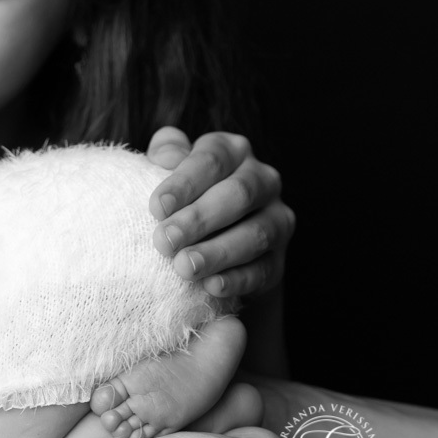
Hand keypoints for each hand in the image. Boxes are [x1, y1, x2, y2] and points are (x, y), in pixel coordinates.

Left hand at [146, 127, 294, 297]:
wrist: (208, 238)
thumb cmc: (181, 195)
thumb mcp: (168, 167)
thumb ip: (165, 153)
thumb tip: (166, 156)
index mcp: (233, 151)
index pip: (211, 160)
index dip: (184, 183)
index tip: (157, 207)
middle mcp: (263, 179)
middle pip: (238, 194)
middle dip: (199, 219)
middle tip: (164, 241)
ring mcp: (277, 218)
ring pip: (257, 233)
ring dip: (218, 252)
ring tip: (184, 267)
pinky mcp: (280, 258)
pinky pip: (264, 269)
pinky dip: (238, 279)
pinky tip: (212, 287)